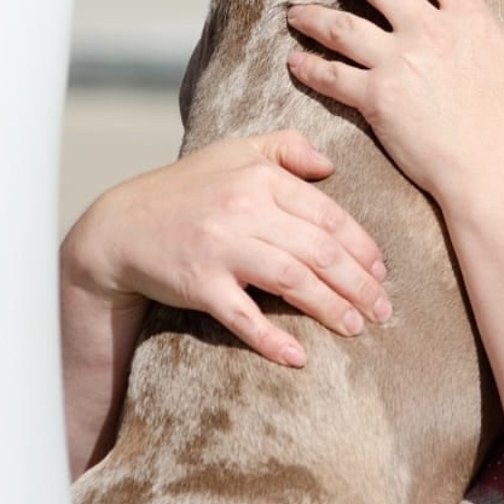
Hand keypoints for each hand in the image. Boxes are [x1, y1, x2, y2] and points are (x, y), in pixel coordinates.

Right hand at [60, 130, 388, 366]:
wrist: (119, 227)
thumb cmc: (186, 189)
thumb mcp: (234, 151)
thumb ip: (285, 148)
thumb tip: (330, 164)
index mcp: (259, 176)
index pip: (326, 213)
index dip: (360, 245)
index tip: (381, 270)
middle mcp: (244, 208)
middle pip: (318, 249)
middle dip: (357, 282)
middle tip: (383, 308)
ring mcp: (221, 247)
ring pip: (292, 279)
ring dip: (329, 307)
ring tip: (356, 327)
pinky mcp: (199, 284)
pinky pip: (242, 315)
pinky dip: (271, 338)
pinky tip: (299, 355)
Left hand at [286, 0, 503, 202]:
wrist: (500, 173)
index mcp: (469, 19)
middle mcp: (429, 31)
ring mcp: (399, 63)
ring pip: (341, 26)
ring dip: (314, 16)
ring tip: (297, 12)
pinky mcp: (377, 99)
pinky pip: (332, 76)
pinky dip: (309, 67)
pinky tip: (295, 61)